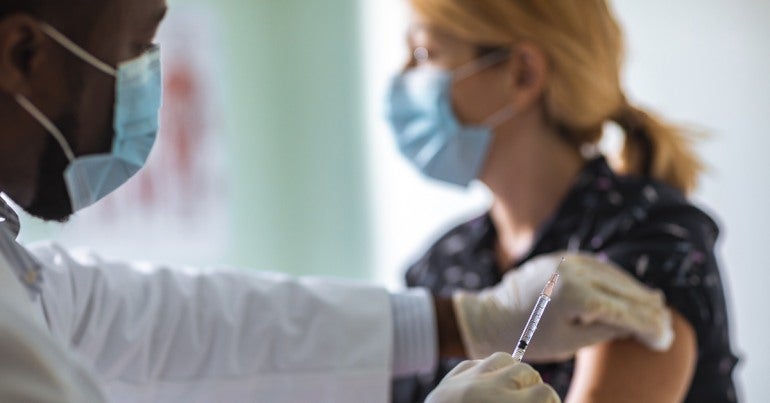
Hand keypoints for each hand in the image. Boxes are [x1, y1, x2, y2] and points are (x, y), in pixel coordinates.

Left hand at [426, 352, 559, 402]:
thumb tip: (545, 400)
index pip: (545, 393)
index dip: (551, 402)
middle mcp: (488, 389)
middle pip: (527, 371)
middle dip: (533, 387)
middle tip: (530, 402)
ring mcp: (466, 380)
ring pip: (502, 358)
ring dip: (511, 372)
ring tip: (511, 390)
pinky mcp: (448, 380)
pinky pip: (475, 363)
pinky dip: (484, 372)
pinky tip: (486, 387)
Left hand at [452, 252, 672, 361]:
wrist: (491, 316)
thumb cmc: (529, 337)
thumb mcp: (571, 342)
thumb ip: (606, 329)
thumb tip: (639, 323)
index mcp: (576, 296)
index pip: (625, 311)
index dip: (648, 326)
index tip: (664, 339)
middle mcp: (574, 272)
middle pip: (623, 290)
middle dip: (647, 309)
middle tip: (666, 324)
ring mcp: (567, 261)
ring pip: (613, 275)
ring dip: (635, 291)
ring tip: (655, 306)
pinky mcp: (561, 257)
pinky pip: (597, 266)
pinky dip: (616, 279)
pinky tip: (628, 289)